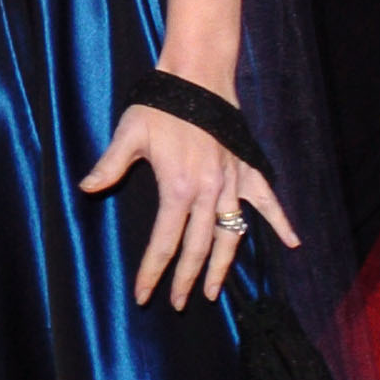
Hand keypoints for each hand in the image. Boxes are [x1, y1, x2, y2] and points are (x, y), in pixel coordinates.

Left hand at [79, 103, 297, 307]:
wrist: (198, 75)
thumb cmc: (161, 103)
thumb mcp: (130, 133)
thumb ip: (110, 165)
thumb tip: (86, 187)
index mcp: (177, 188)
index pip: (163, 242)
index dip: (152, 272)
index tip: (144, 296)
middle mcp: (207, 192)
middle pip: (198, 247)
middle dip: (186, 279)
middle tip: (177, 303)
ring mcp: (231, 183)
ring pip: (230, 234)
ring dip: (223, 265)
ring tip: (213, 291)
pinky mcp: (246, 170)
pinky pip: (267, 201)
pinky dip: (281, 222)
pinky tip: (293, 243)